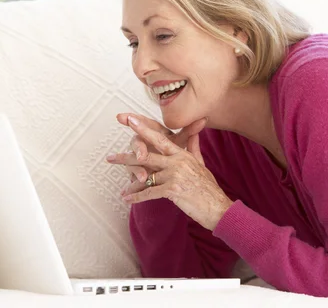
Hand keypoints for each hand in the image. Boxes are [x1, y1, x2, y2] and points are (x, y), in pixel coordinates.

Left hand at [111, 115, 232, 230]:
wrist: (217, 206)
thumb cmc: (208, 187)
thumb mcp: (201, 164)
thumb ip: (193, 147)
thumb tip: (195, 131)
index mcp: (182, 154)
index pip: (160, 138)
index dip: (143, 129)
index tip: (129, 120)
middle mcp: (177, 162)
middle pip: (146, 156)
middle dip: (126, 157)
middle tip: (110, 157)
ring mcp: (174, 175)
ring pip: (146, 177)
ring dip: (132, 186)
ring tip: (122, 189)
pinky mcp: (172, 190)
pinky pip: (149, 192)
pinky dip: (138, 198)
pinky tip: (128, 200)